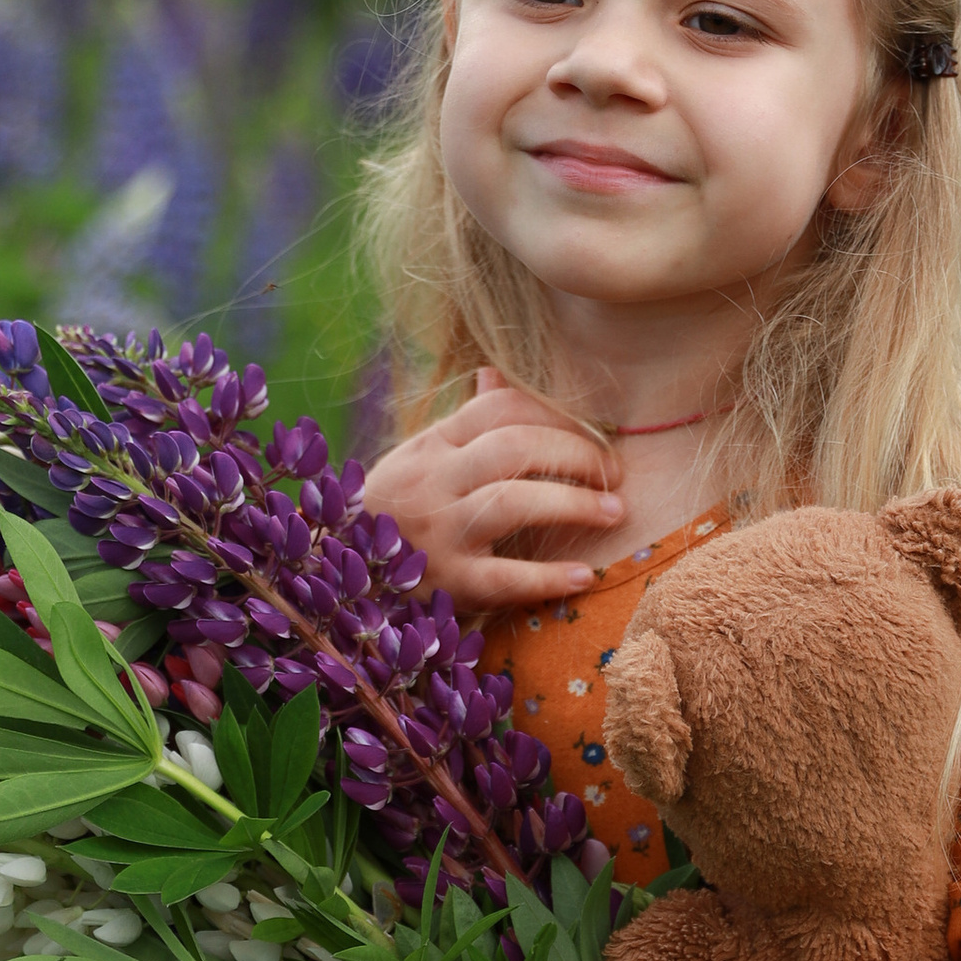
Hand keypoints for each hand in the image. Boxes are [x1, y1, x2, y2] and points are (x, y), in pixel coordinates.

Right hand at [358, 369, 621, 615]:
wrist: (345, 579)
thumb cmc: (400, 512)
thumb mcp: (421, 461)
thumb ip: (464, 423)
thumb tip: (494, 374)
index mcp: (431, 446)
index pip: (500, 407)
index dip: (556, 415)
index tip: (594, 434)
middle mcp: (431, 483)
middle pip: (513, 448)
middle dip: (575, 454)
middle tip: (614, 474)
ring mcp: (437, 535)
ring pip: (512, 503)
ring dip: (573, 503)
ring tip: (615, 511)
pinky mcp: (448, 586)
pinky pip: (504, 579)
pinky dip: (549, 577)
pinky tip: (584, 575)